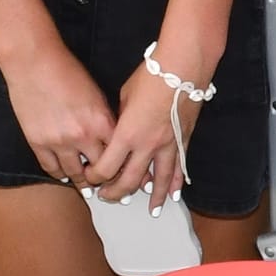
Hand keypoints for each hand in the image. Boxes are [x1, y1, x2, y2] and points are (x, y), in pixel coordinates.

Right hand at [4, 45, 114, 185]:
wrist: (35, 64)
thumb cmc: (67, 71)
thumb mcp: (97, 94)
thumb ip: (105, 119)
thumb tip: (111, 138)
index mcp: (101, 121)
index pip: (119, 154)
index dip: (123, 164)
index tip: (125, 169)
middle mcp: (82, 136)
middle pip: (99, 169)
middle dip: (105, 177)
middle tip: (108, 183)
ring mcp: (58, 142)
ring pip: (74, 174)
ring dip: (82, 180)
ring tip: (87, 184)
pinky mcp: (37, 143)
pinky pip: (51, 169)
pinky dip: (59, 174)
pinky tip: (64, 175)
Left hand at [88, 54, 208, 211]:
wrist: (184, 65)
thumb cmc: (152, 75)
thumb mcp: (125, 96)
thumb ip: (120, 119)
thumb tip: (118, 131)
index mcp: (127, 134)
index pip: (105, 168)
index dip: (95, 177)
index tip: (91, 177)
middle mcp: (147, 145)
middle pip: (129, 181)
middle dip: (116, 193)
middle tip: (108, 197)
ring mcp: (168, 144)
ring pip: (159, 180)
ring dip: (153, 197)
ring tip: (152, 210)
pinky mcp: (184, 139)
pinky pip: (179, 167)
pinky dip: (177, 182)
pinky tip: (175, 194)